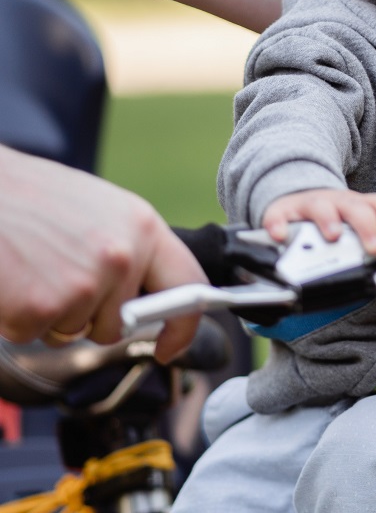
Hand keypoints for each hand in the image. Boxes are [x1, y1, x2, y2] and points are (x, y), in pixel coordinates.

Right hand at [0, 146, 204, 362]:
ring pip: (73, 332)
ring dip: (49, 315)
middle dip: (88, 317)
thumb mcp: (98, 209)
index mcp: (143, 226)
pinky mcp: (43, 308)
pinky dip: (15, 319)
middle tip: (56, 276)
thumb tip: (151, 294)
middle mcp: (122, 256)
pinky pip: (33, 335)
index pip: (188, 284)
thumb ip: (130, 248)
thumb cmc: (28, 198)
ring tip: (31, 270)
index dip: (183, 326)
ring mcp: (84, 284)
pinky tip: (10, 281)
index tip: (169, 346)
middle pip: (118, 323)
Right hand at [261, 189, 375, 254]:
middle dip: (368, 226)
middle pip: (356, 207)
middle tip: (374, 248)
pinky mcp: (282, 211)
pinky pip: (278, 215)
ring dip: (329, 219)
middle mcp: (337, 202)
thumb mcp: (350, 233)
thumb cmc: (330, 223)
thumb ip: (364, 252)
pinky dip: (278, 224)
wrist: (295, 201)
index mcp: (357, 207)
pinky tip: (279, 236)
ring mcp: (309, 204)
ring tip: (332, 236)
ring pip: (321, 206)